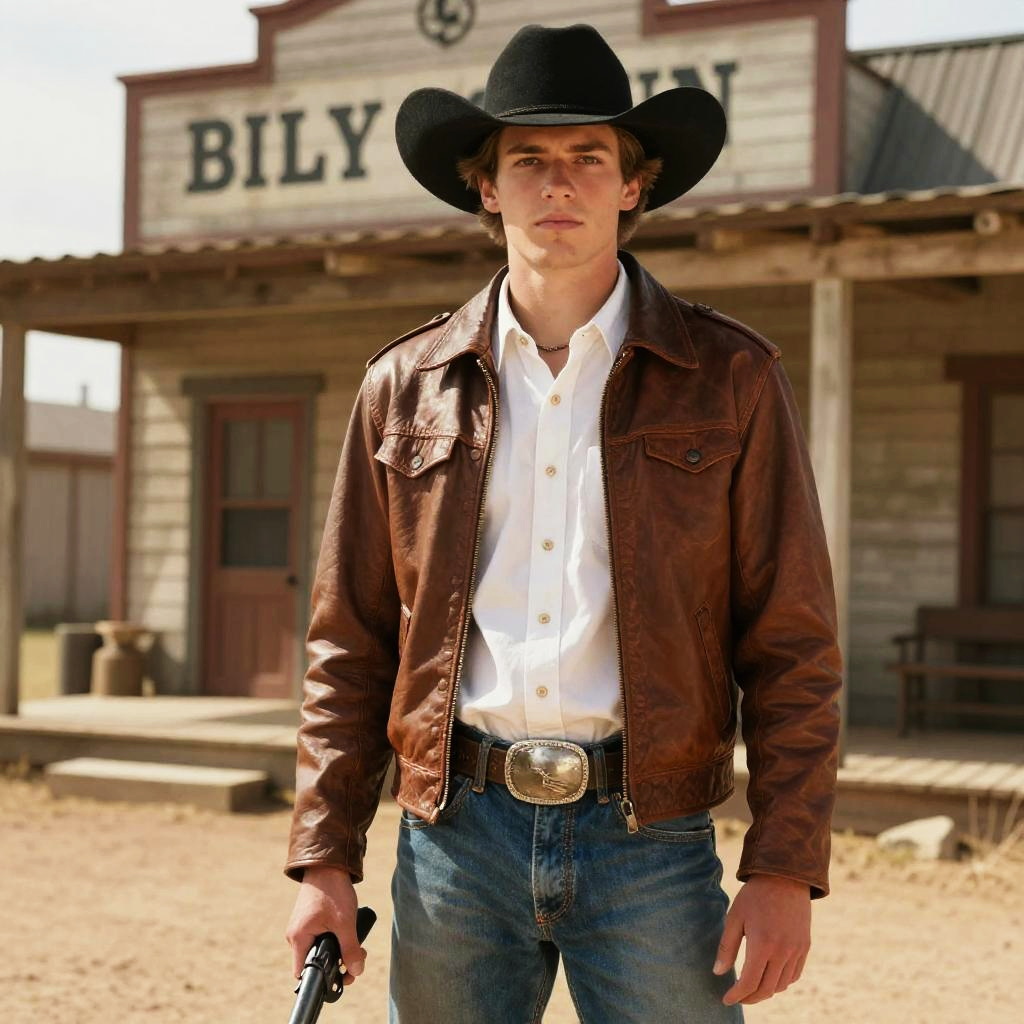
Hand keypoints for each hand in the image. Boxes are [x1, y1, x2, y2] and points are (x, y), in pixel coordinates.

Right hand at [285, 865, 365, 984]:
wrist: (328, 864)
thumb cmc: (333, 891)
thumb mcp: (345, 922)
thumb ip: (350, 949)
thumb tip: (356, 972)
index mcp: (298, 939)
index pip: (304, 973)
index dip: (322, 979)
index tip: (342, 979)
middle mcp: (296, 936)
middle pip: (314, 962)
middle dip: (338, 964)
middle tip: (358, 960)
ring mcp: (301, 927)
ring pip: (319, 949)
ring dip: (339, 950)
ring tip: (357, 946)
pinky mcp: (309, 920)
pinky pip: (320, 938)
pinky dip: (335, 939)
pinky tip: (348, 933)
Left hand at [713, 874, 810, 1004]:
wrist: (785, 876)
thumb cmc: (755, 895)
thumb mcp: (735, 917)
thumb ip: (726, 947)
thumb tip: (718, 973)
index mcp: (762, 944)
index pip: (750, 983)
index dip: (737, 995)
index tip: (726, 999)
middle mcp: (782, 951)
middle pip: (766, 989)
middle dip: (750, 998)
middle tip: (738, 996)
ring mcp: (797, 950)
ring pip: (781, 985)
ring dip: (766, 990)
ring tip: (752, 986)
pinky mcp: (805, 947)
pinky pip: (794, 975)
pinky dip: (781, 982)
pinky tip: (769, 976)